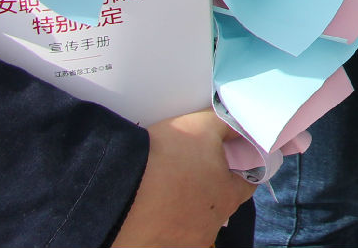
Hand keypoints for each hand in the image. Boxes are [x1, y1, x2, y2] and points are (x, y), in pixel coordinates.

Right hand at [110, 109, 254, 247]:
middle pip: (216, 202)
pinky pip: (165, 233)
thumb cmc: (161, 159)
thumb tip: (242, 123)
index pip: (246, 182)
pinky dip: (159, 221)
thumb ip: (228, 124)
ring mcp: (183, 243)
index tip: (222, 156)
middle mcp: (209, 227)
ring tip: (161, 188)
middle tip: (184, 170)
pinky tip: (146, 206)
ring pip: (190, 220)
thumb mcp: (201, 126)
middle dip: (205, 185)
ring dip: (181, 206)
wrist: (111, 191)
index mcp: (227, 199)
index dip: (237, 165)